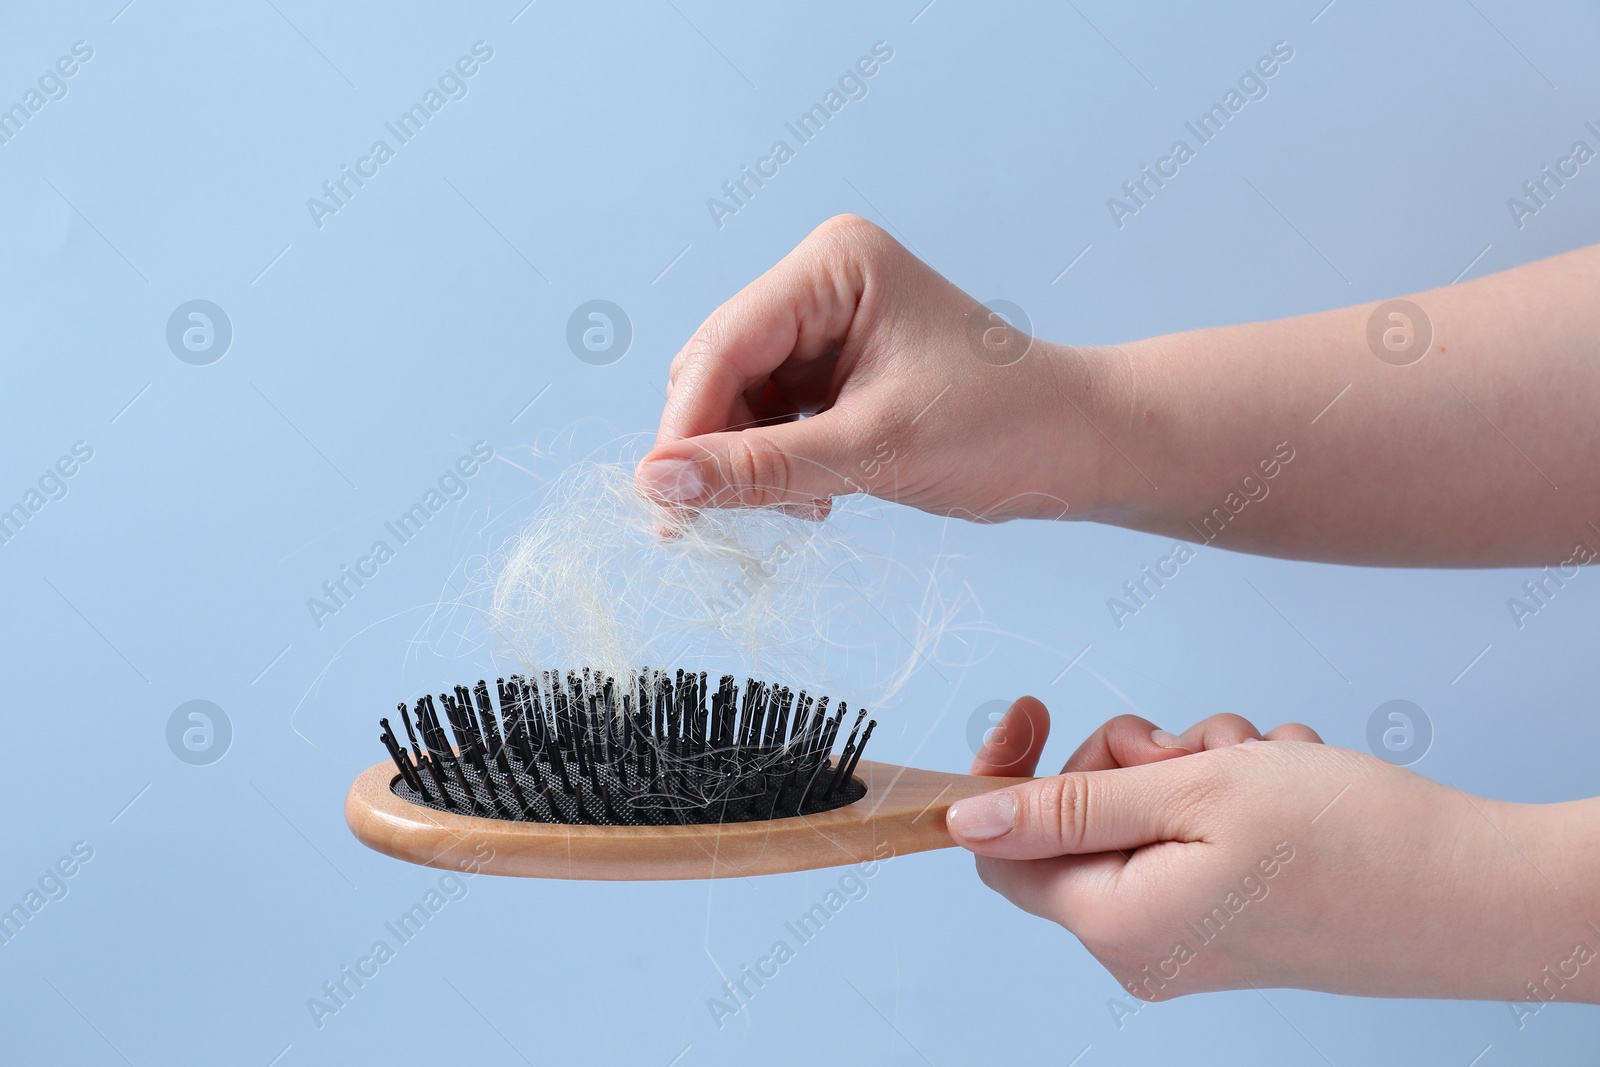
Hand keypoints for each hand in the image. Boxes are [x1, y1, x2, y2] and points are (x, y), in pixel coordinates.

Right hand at [634, 215, 1105, 523]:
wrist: (1085, 448)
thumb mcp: (875, 452)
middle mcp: (821, 282)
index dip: (684, 426)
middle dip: (713, 448)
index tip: (658, 500)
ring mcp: (827, 325)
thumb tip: (655, 484)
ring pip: (737, 402)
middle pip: (718, 371)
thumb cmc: (1007, 429)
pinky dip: (776, 466)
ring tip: (798, 511)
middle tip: (711, 525)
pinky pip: (770, 420)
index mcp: (833, 265)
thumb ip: (760, 468)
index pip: (724, 346)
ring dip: (747, 464)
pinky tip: (813, 501)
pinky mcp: (836, 369)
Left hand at [949, 698, 1597, 1002]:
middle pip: (1079, 820)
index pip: (1004, 849)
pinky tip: (1291, 784)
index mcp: (1116, 924)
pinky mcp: (1238, 917)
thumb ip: (1070, 805)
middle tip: (1193, 747)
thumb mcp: (1193, 795)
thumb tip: (964, 820)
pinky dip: (1236, 791)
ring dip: (1195, 766)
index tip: (1034, 705)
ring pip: (1146, 812)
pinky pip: (1199, 832)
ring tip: (1261, 764)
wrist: (1482, 894)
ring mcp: (1195, 935)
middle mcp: (1146, 944)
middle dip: (1129, 758)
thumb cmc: (1351, 844)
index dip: (1009, 771)